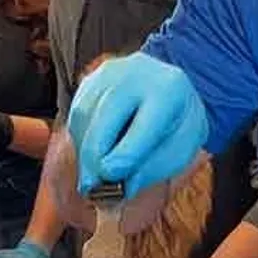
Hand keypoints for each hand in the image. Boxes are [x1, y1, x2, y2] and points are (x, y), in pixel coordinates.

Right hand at [67, 52, 207, 197]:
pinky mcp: (91, 78)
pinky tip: (93, 154)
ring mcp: (110, 71)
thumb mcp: (179, 149)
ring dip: (85, 150)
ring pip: (85, 113)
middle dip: (95, 155)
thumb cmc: (175, 126)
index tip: (111, 176)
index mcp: (170, 89)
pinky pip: (78, 112)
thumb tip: (122, 186)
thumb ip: (154, 167)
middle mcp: (138, 72)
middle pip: (107, 114)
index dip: (125, 153)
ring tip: (93, 175)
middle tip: (92, 186)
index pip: (144, 124)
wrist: (167, 92)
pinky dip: (81, 139)